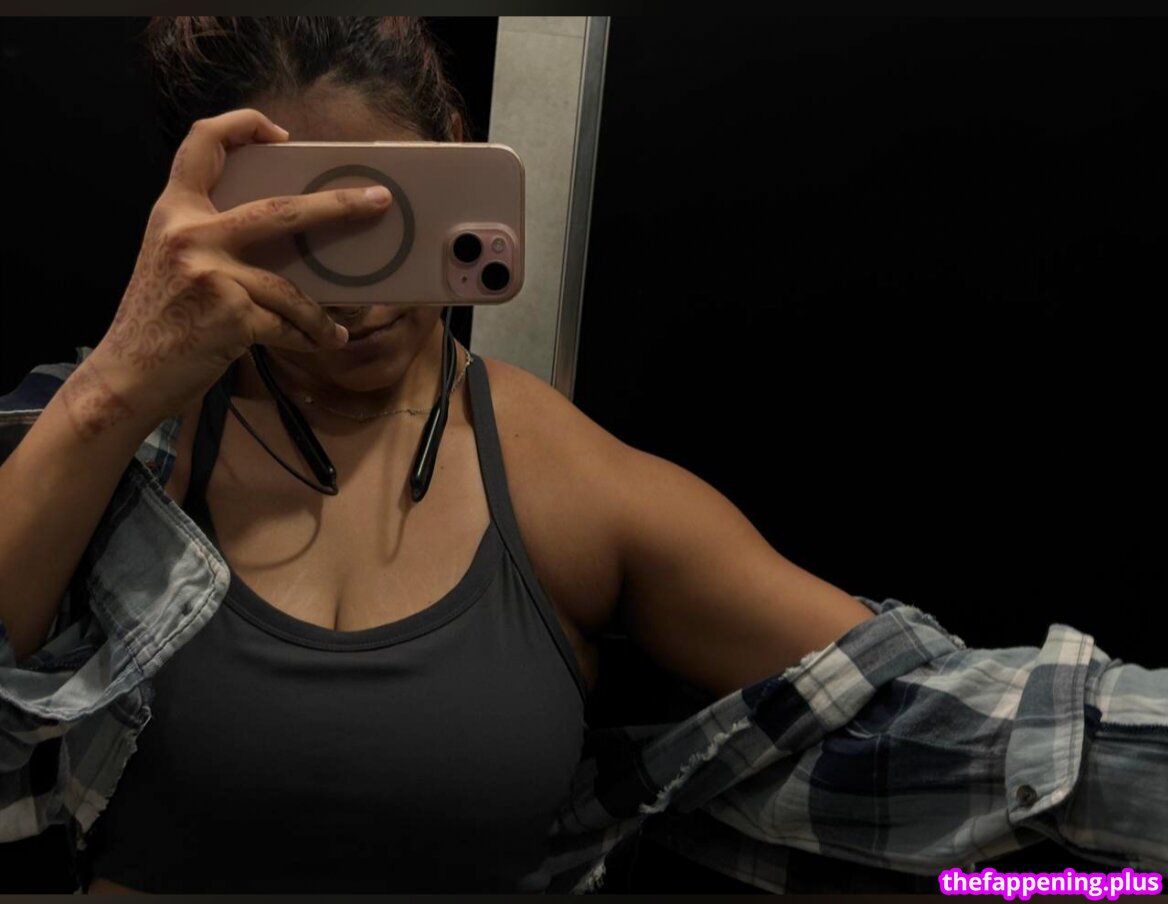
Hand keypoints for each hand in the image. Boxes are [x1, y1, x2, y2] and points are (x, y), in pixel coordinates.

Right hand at [95, 107, 393, 418]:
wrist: (125, 377)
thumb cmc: (157, 322)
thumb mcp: (170, 260)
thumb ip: (210, 236)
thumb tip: (287, 236)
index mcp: (174, 211)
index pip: (202, 143)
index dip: (242, 125)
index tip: (281, 135)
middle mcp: (191, 234)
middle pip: (281, 209)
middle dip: (337, 206)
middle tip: (378, 201)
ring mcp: (212, 273)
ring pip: (291, 289)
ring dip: (318, 316)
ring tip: (334, 330)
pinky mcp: (230, 315)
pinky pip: (286, 324)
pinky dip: (307, 339)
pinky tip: (319, 345)